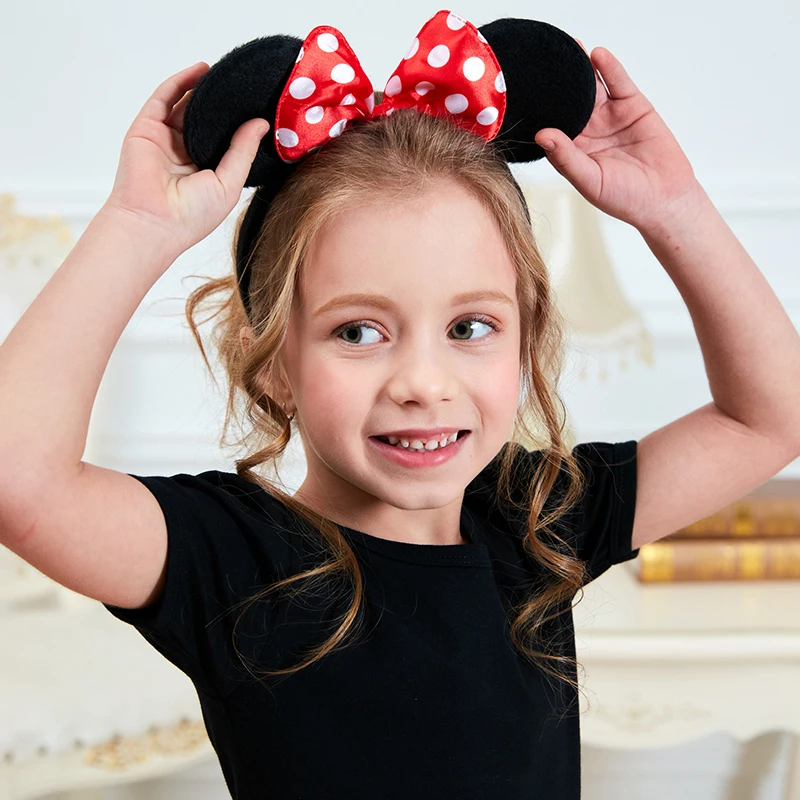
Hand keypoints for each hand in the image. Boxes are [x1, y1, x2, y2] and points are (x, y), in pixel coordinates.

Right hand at [104, 62, 269, 255]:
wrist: (153, 222)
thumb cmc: (192, 215)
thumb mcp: (230, 183)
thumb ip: (244, 151)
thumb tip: (261, 124)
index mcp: (205, 170)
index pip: (224, 139)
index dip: (239, 124)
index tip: (260, 107)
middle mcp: (184, 153)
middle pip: (205, 119)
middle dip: (222, 103)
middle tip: (245, 86)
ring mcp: (164, 139)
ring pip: (185, 105)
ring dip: (202, 88)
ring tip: (226, 73)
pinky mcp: (146, 128)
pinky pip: (164, 98)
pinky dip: (181, 81)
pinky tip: (200, 70)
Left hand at [535, 44, 701, 231]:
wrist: (664, 198)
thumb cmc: (623, 198)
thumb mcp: (589, 179)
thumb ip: (565, 157)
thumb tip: (541, 134)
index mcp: (571, 149)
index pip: (551, 123)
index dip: (539, 109)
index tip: (523, 92)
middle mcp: (588, 130)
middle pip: (568, 101)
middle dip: (556, 83)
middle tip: (540, 62)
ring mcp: (610, 116)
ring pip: (592, 87)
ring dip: (580, 68)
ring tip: (567, 48)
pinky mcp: (633, 106)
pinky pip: (618, 83)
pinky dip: (609, 68)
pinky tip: (597, 55)